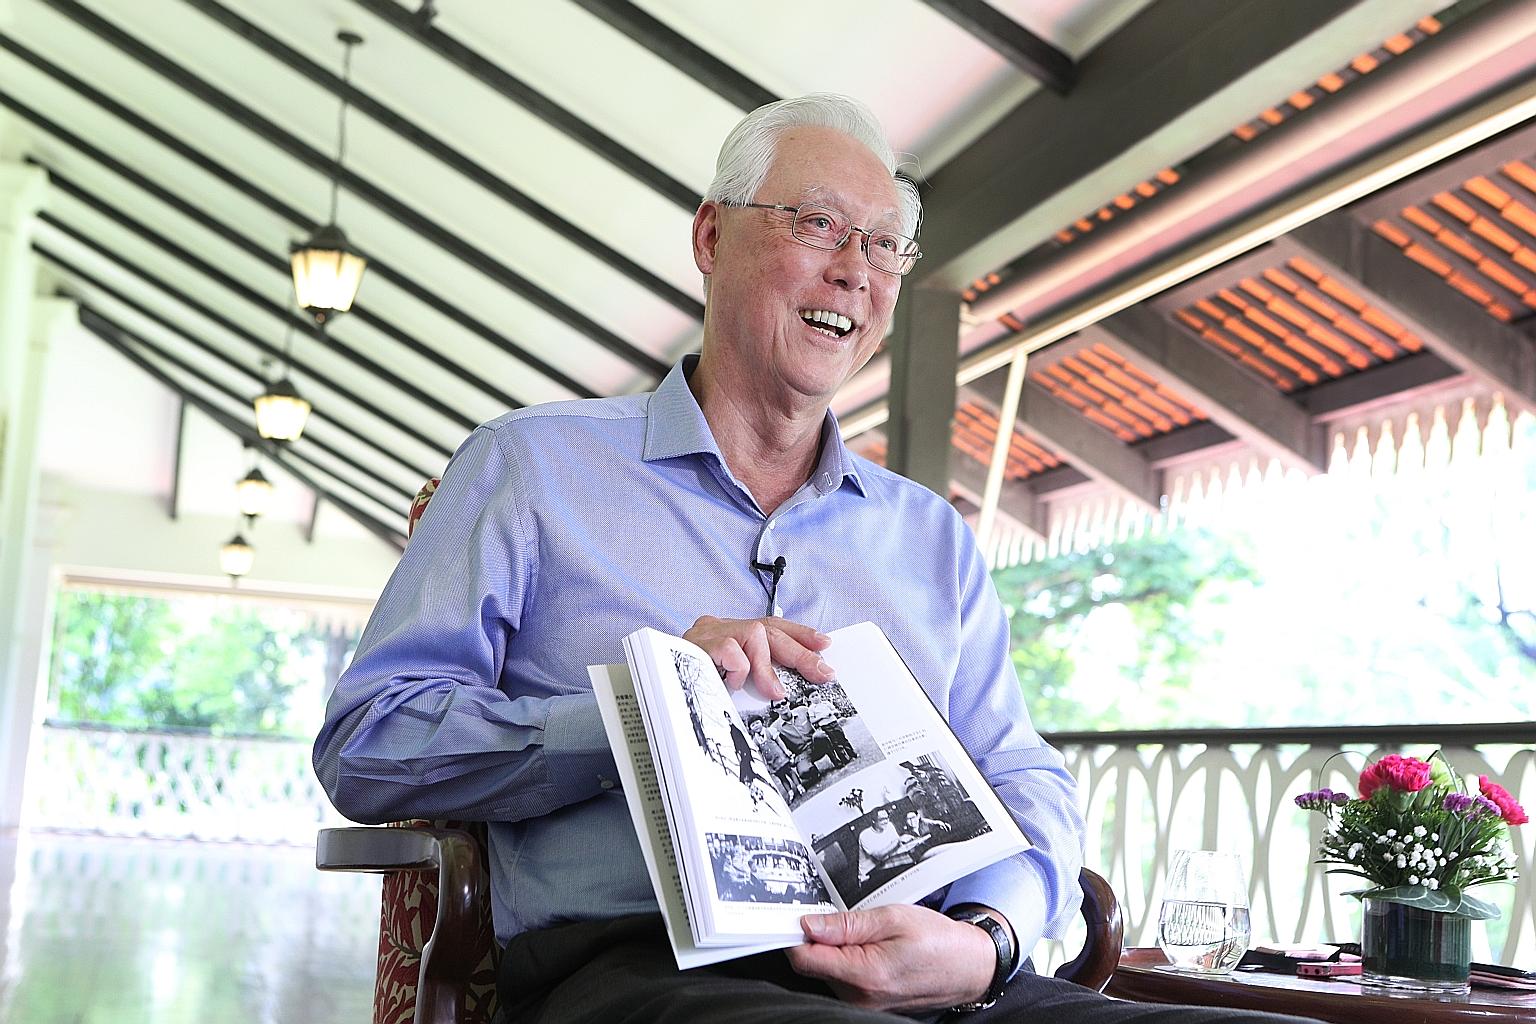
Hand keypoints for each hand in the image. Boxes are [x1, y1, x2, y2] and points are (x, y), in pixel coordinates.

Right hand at [683, 615, 833, 697]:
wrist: (650, 677)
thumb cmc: (688, 681)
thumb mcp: (726, 680)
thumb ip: (752, 676)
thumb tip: (782, 688)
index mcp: (728, 632)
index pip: (770, 626)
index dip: (799, 634)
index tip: (825, 644)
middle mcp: (719, 626)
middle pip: (769, 630)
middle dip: (800, 652)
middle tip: (823, 672)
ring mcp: (707, 631)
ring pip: (755, 635)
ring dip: (767, 667)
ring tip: (772, 691)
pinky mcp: (698, 641)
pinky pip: (732, 651)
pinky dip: (738, 670)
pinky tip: (729, 681)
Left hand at [786, 904, 995, 1011]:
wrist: (967, 966)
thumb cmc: (937, 942)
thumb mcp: (892, 918)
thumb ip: (846, 924)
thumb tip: (809, 924)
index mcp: (864, 975)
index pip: (804, 958)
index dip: (794, 934)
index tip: (794, 915)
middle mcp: (859, 997)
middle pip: (813, 963)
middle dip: (820, 937)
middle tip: (847, 918)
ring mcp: (862, 1004)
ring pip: (827, 970)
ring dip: (836, 949)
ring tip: (868, 935)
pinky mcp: (866, 1004)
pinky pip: (842, 979)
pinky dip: (848, 960)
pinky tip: (870, 949)